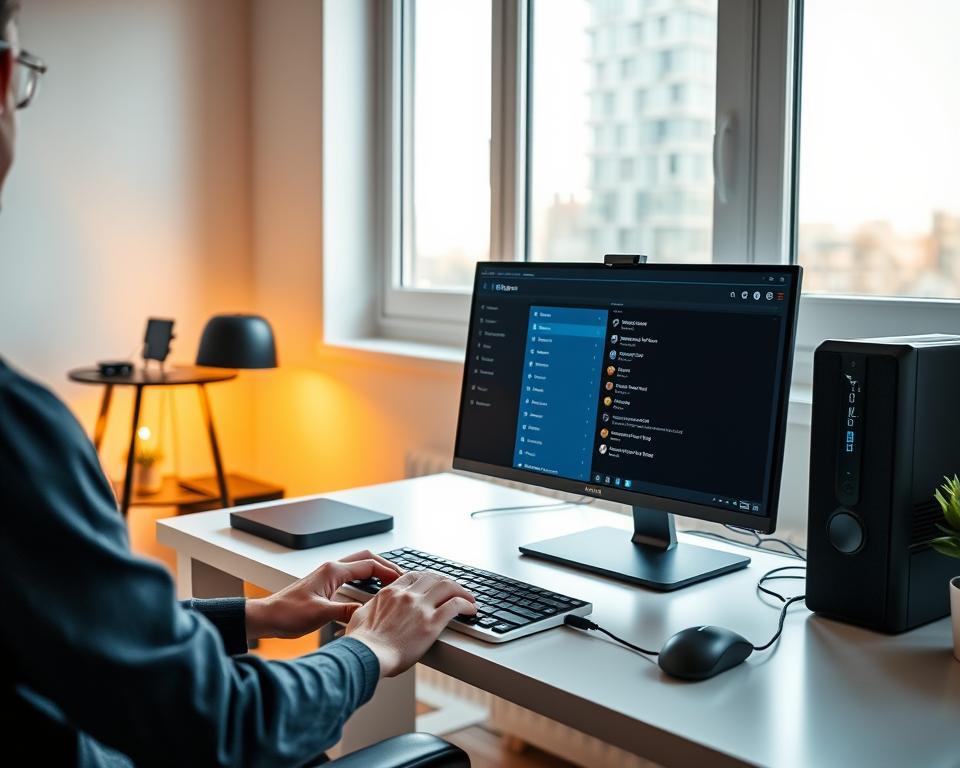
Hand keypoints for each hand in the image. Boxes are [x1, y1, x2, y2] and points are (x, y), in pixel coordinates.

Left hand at [245, 550, 402, 640]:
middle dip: (386, 566)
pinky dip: (366, 580)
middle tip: (401, 578)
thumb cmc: (287, 613)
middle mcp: (331, 569)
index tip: (402, 580)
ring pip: (359, 566)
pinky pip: (352, 577)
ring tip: (391, 584)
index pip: (369, 564)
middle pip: (366, 558)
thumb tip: (368, 612)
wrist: (267, 618)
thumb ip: (347, 611)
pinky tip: (370, 593)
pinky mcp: (325, 586)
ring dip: (376, 571)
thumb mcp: (320, 614)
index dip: (389, 571)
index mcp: (332, 571)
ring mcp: (328, 577)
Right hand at [344, 571, 475, 677]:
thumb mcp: (360, 616)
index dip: (427, 578)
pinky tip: (471, 609)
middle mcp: (407, 595)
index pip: (414, 576)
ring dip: (461, 590)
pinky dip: (466, 605)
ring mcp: (420, 608)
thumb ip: (369, 608)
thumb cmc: (360, 643)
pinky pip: (455, 606)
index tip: (434, 584)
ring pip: (447, 587)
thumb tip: (367, 610)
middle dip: (447, 582)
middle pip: (433, 578)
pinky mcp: (432, 623)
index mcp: (390, 593)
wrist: (366, 656)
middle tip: (455, 590)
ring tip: (469, 598)